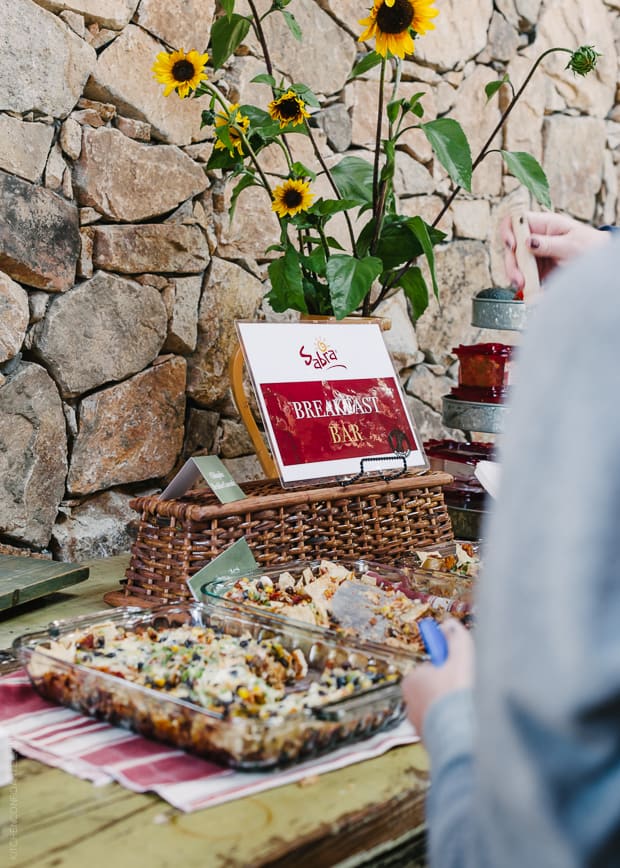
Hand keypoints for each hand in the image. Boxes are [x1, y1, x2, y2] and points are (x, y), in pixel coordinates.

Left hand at [402, 619, 473, 737]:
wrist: (459, 737)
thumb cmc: (457, 694)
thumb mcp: (460, 658)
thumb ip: (456, 638)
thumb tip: (449, 624)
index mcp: (412, 681)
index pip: (429, 668)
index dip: (446, 667)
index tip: (458, 668)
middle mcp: (410, 703)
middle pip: (434, 689)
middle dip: (450, 688)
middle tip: (466, 689)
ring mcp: (419, 724)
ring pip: (439, 709)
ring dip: (453, 707)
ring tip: (468, 708)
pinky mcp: (431, 742)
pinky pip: (444, 728)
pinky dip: (454, 724)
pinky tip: (466, 724)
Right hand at [501, 212, 610, 290]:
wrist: (599, 265)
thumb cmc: (590, 248)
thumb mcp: (571, 244)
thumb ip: (549, 244)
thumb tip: (527, 242)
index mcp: (544, 224)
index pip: (517, 221)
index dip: (508, 231)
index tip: (511, 245)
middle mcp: (536, 239)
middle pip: (512, 247)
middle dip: (511, 263)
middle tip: (518, 277)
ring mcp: (535, 255)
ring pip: (514, 264)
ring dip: (515, 276)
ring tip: (523, 285)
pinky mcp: (536, 271)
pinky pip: (524, 277)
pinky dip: (524, 285)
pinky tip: (529, 290)